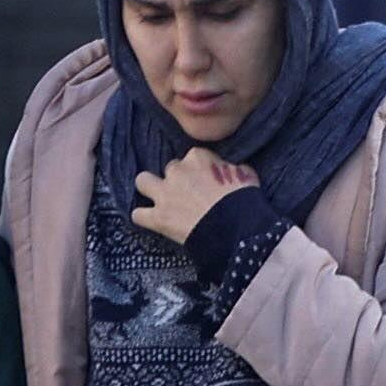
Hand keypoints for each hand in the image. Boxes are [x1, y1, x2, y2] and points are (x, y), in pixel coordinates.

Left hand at [130, 148, 257, 247]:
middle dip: (177, 180)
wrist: (235, 229)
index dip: (201, 170)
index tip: (208, 181)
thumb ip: (233, 168)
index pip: (194, 157)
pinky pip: (138, 214)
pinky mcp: (158, 218)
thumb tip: (231, 170)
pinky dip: (144, 218)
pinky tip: (151, 221)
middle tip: (189, 194)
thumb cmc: (244, 200)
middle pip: (171, 168)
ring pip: (143, 181)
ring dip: (149, 188)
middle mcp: (177, 171)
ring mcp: (165, 194)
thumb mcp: (246, 175)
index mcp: (198, 158)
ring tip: (160, 199)